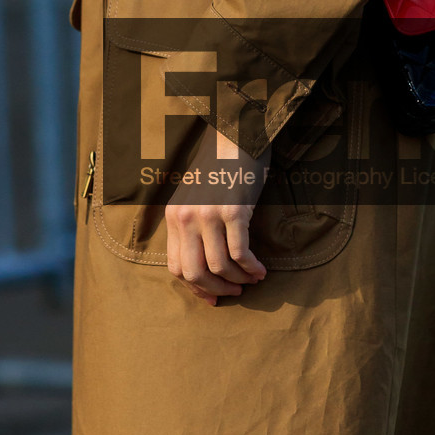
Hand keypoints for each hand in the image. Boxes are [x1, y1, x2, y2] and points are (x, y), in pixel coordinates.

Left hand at [166, 132, 268, 304]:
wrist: (237, 138)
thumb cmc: (221, 170)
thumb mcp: (196, 198)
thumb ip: (194, 227)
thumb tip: (207, 269)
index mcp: (174, 217)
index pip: (176, 266)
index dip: (195, 288)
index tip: (213, 296)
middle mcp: (186, 217)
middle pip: (194, 272)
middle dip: (216, 289)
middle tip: (234, 292)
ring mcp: (208, 214)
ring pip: (219, 266)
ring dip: (238, 280)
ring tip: (252, 280)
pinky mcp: (233, 211)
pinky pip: (240, 253)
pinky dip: (251, 268)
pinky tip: (260, 270)